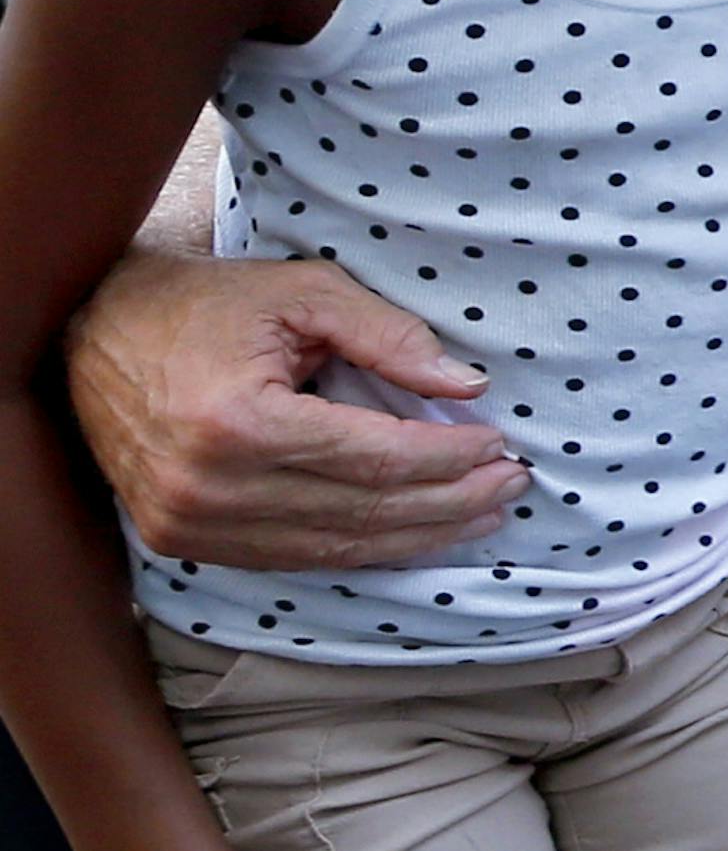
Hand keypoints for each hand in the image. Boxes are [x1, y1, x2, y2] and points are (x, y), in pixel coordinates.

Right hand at [66, 250, 528, 569]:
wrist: (94, 336)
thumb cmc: (206, 306)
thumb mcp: (302, 292)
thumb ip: (388, 335)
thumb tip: (467, 385)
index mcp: (240, 423)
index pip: (372, 458)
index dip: (445, 458)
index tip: (500, 446)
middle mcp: (212, 488)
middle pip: (361, 513)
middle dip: (448, 503)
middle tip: (510, 485)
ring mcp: (193, 526)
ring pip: (335, 548)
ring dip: (418, 536)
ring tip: (481, 514)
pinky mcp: (186, 544)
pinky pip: (297, 558)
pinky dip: (363, 549)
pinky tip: (415, 534)